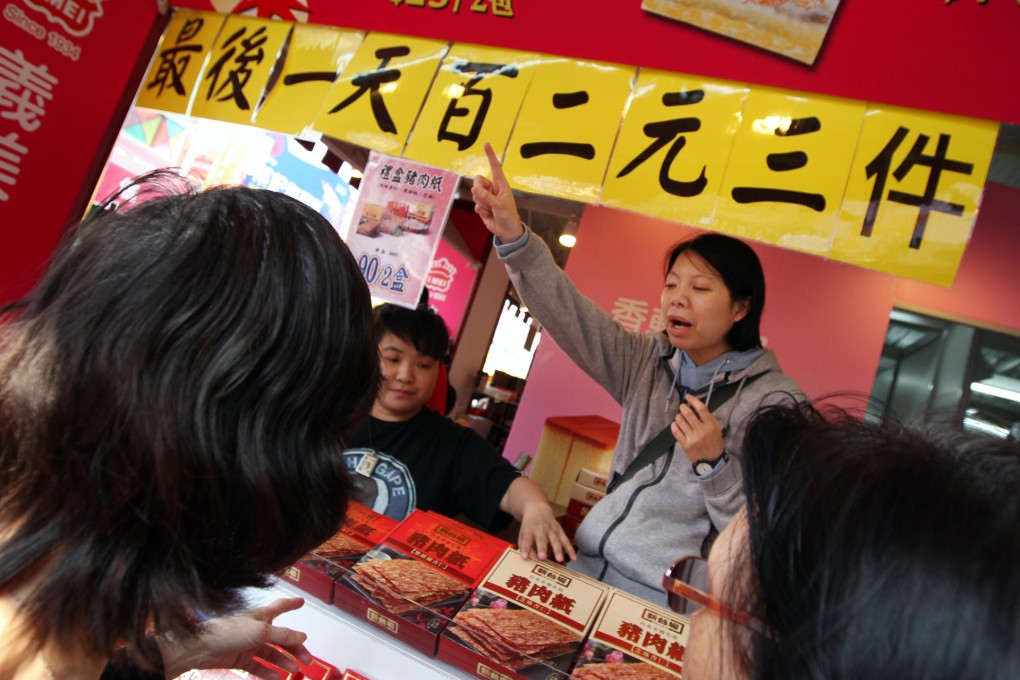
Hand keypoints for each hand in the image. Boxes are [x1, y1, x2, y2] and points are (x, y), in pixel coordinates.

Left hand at [158, 597, 312, 678]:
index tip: (301, 602)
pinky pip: (258, 666)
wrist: (202, 648)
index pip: (280, 607)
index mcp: (261, 616)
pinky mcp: (241, 659)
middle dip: (295, 647)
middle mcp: (257, 629)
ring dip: (283, 661)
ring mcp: (249, 645)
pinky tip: (277, 677)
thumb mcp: (261, 631)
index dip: (291, 604)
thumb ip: (282, 635)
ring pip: (271, 654)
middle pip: (281, 637)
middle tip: (307, 658)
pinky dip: (268, 672)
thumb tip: (302, 636)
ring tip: (293, 669)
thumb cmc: (228, 632)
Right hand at [472, 142, 524, 242]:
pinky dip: (481, 211)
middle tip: (485, 199)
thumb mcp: (499, 206)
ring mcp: (487, 198)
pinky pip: (475, 205)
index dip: (490, 155)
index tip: (486, 144)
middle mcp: (493, 189)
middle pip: (478, 181)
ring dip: (482, 204)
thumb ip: (487, 197)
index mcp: (501, 185)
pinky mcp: (482, 207)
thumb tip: (474, 189)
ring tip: (492, 210)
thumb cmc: (509, 216)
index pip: (495, 167)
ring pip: (475, 195)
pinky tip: (489, 215)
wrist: (507, 232)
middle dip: (479, 190)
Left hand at [517, 500, 576, 563]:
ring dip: (558, 550)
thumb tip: (530, 559)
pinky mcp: (560, 531)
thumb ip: (525, 547)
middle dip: (542, 548)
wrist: (538, 510)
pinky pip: (566, 541)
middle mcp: (541, 529)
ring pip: (556, 540)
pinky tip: (573, 558)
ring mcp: (552, 529)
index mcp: (529, 530)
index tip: (524, 557)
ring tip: (560, 560)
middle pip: (542, 539)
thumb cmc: (529, 527)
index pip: (527, 540)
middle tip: (542, 558)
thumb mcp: (523, 534)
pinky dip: (570, 550)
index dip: (525, 549)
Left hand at [670, 395, 724, 464]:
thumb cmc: (714, 442)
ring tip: (680, 416)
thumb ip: (707, 418)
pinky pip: (676, 431)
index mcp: (711, 425)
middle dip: (683, 407)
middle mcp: (702, 431)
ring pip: (680, 421)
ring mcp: (693, 438)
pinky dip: (674, 425)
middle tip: (682, 406)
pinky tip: (676, 424)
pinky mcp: (685, 444)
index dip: (693, 400)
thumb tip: (695, 405)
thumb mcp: (716, 428)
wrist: (712, 460)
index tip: (688, 397)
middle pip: (688, 413)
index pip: (701, 408)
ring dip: (678, 416)